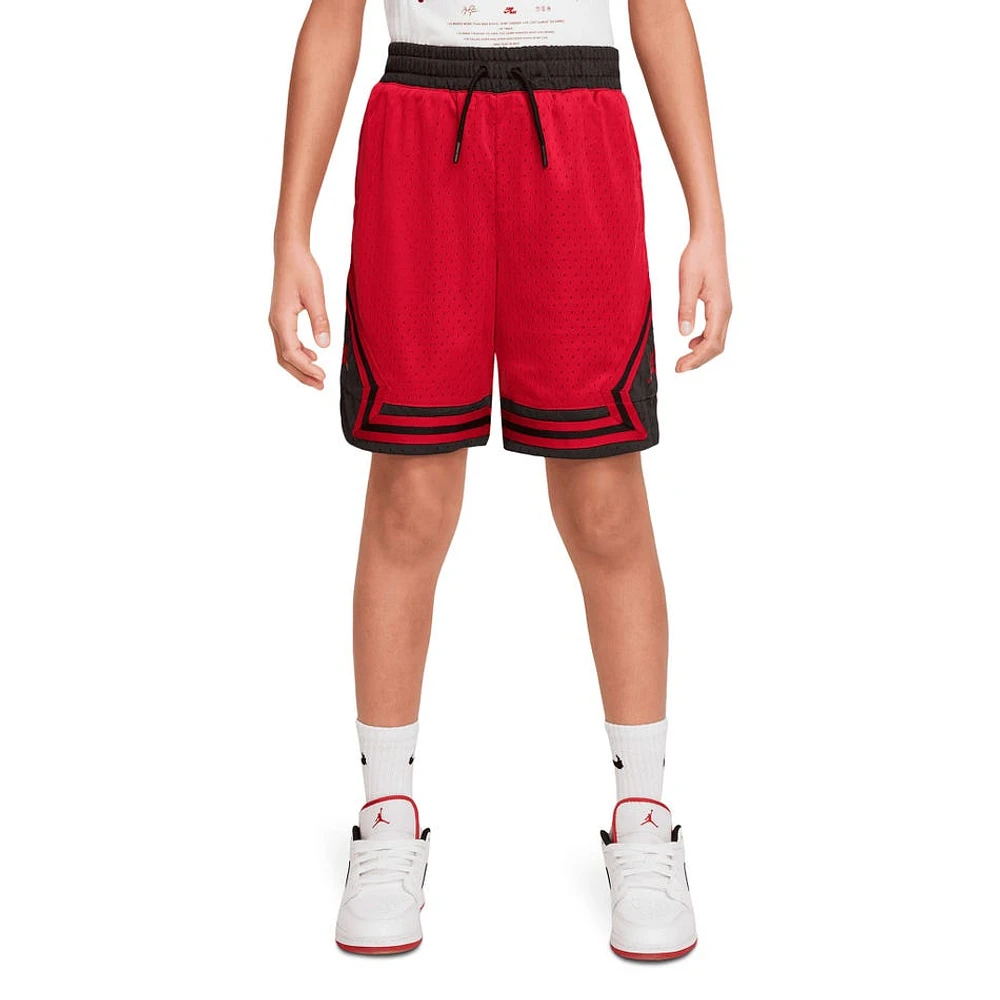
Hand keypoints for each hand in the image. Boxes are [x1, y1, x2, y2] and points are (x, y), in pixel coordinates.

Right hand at [268, 245, 329, 388]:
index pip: (292, 353)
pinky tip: (313, 355)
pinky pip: (286, 342)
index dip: (307, 368)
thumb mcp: (315, 295)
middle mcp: (275, 323)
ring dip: (300, 366)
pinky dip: (298, 354)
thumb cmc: (302, 270)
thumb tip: (324, 345)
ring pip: (284, 352)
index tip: (322, 376)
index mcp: (282, 319)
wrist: (289, 253)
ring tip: (317, 376)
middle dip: (302, 374)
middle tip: (320, 384)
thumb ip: (320, 320)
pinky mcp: (281, 318)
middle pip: (285, 358)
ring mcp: (276, 321)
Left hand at [676, 234, 731, 372]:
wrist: (709, 240)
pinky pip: (715, 330)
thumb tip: (684, 334)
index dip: (696, 359)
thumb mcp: (687, 283)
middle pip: (716, 347)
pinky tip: (691, 343)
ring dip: (701, 353)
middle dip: (698, 361)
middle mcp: (725, 311)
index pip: (711, 344)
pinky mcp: (719, 305)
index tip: (679, 367)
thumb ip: (686, 309)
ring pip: (717, 340)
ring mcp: (724, 308)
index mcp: (719, 308)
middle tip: (678, 368)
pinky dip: (704, 342)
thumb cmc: (698, 257)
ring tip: (683, 360)